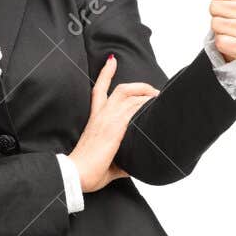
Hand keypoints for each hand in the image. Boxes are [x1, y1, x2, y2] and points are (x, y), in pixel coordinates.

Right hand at [68, 56, 158, 192]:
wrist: (76, 175)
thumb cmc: (87, 172)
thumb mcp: (106, 163)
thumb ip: (120, 161)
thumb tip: (132, 165)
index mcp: (95, 120)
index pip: (98, 91)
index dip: (105, 74)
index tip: (111, 61)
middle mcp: (101, 116)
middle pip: (121, 89)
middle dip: (140, 86)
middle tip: (153, 91)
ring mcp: (108, 119)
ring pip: (130, 95)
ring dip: (147, 94)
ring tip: (159, 99)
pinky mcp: (115, 127)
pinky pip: (134, 108)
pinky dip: (146, 105)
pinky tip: (155, 107)